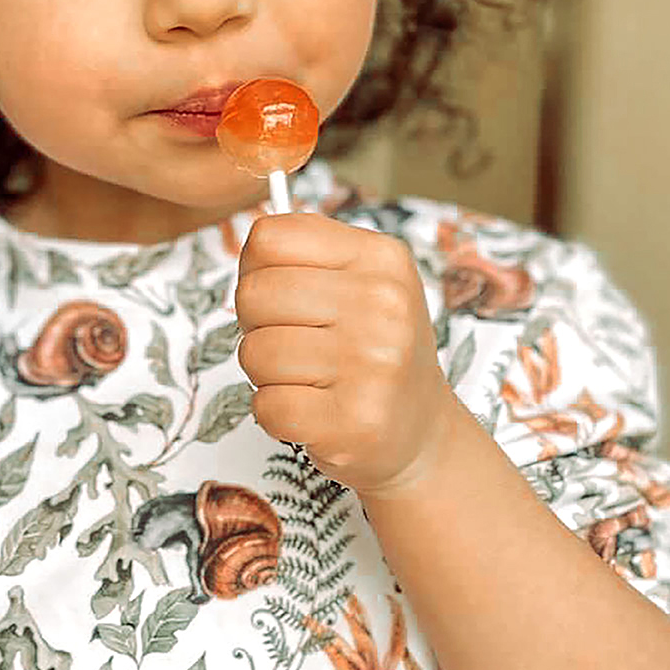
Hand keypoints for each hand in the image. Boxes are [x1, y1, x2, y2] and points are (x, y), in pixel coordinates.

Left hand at [235, 211, 457, 498]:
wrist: (421, 432)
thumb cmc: (374, 352)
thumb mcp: (362, 282)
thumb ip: (306, 253)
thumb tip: (248, 238)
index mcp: (380, 258)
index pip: (268, 238)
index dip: (255, 271)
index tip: (279, 296)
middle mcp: (383, 304)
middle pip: (253, 295)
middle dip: (257, 326)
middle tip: (294, 345)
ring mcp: (372, 364)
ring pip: (254, 353)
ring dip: (266, 375)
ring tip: (309, 380)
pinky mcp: (354, 421)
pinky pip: (266, 405)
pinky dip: (275, 414)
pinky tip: (313, 412)